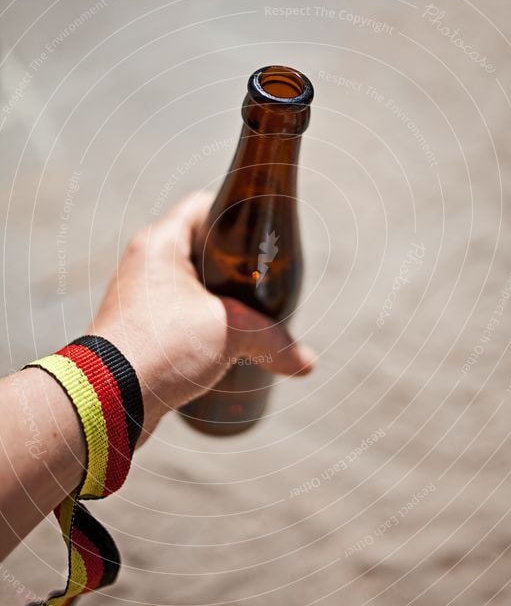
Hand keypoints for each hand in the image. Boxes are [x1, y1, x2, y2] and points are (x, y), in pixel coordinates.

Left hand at [87, 191, 315, 442]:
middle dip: (234, 267)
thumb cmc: (163, 348)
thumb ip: (274, 341)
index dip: (238, 213)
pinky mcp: (137, 333)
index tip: (264, 233)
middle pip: (200, 249)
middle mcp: (144, 265)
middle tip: (265, 282)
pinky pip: (176, 319)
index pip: (204, 206)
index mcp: (161, 244)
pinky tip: (223, 346)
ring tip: (250, 317)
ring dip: (218, 301)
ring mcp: (138, 300)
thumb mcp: (230, 334)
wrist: (108, 399)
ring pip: (189, 288)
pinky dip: (200, 327)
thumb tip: (307, 363)